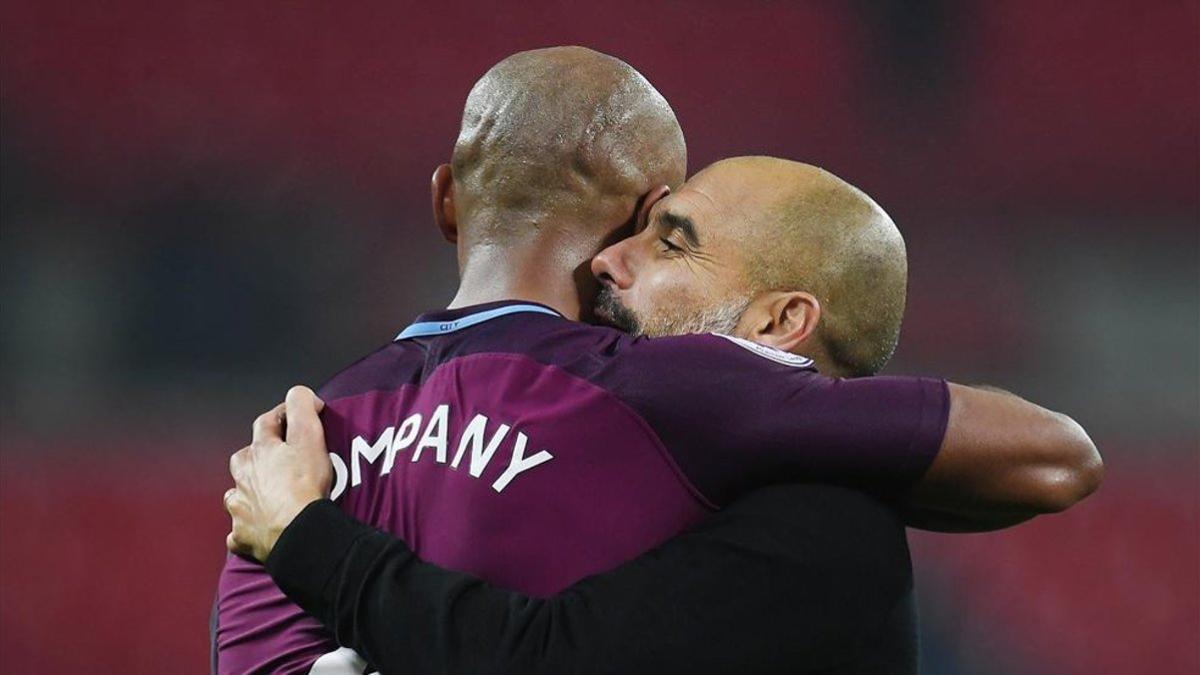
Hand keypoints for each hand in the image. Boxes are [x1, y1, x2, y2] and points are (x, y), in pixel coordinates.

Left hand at [225, 385, 332, 562]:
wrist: (297, 530)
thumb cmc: (304, 484)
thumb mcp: (309, 435)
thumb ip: (302, 406)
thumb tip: (300, 395)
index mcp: (260, 451)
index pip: (266, 423)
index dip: (282, 416)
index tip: (297, 416)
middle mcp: (243, 476)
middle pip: (244, 458)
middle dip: (257, 456)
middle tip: (278, 461)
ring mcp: (240, 506)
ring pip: (236, 492)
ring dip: (248, 491)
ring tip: (266, 495)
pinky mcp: (242, 534)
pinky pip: (239, 529)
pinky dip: (246, 526)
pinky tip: (257, 527)